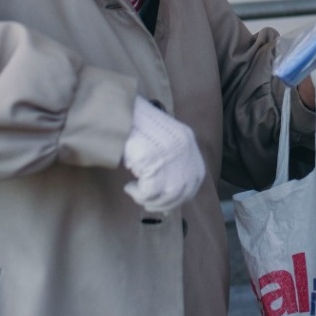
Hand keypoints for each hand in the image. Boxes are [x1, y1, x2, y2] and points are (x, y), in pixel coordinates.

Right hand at [121, 97, 205, 214]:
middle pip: (183, 190)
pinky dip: (138, 194)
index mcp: (188, 141)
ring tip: (135, 192)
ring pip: (168, 195)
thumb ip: (170, 162)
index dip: (183, 195)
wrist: (119, 112)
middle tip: (148, 203)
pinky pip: (150, 191)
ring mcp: (170, 154)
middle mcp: (184, 148)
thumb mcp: (161, 141)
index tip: (168, 203)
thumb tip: (170, 196)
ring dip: (150, 199)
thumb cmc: (135, 127)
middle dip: (165, 203)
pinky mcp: (153, 160)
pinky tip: (130, 187)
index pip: (195, 178)